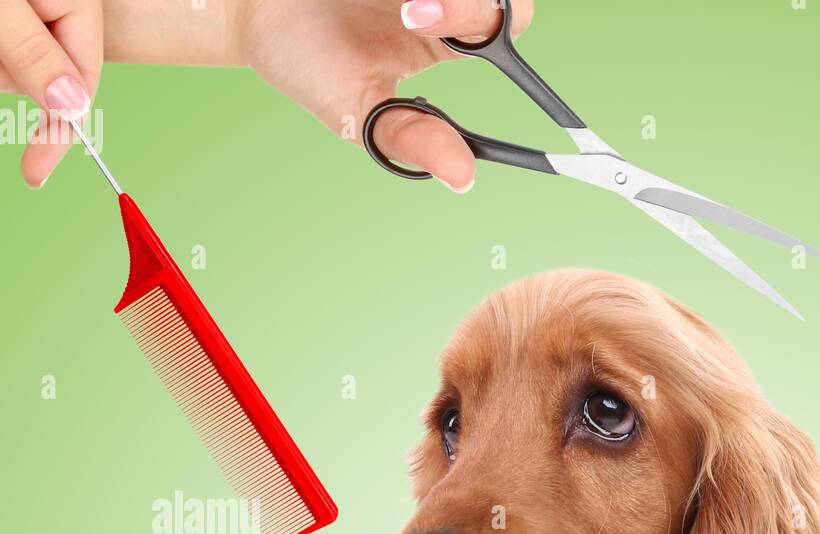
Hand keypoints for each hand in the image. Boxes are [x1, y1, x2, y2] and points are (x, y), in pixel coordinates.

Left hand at [0, 0, 101, 186]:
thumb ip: (31, 51)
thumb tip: (69, 107)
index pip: (80, 79)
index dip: (59, 129)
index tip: (35, 171)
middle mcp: (55, 4)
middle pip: (42, 75)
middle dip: (7, 75)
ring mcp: (27, 10)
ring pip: (11, 65)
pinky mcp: (7, 18)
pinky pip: (2, 52)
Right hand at [232, 0, 534, 190]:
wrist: (244, 5)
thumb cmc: (302, 56)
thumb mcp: (356, 108)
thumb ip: (410, 136)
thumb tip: (464, 179)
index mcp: (446, 37)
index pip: (504, 35)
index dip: (525, 63)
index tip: (492, 74)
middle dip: (466, 7)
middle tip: (414, 15)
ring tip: (401, 7)